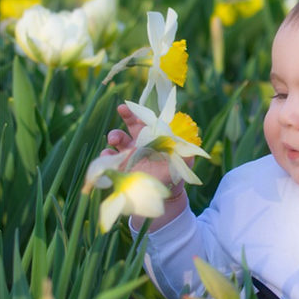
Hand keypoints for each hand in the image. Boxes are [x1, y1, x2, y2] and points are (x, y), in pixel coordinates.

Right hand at [100, 104, 191, 229]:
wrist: (163, 193)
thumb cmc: (173, 173)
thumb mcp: (182, 164)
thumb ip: (186, 156)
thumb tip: (191, 150)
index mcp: (154, 137)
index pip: (148, 120)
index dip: (141, 112)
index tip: (134, 105)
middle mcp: (140, 142)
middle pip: (131, 124)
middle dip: (126, 115)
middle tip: (122, 109)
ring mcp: (128, 153)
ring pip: (118, 139)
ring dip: (114, 135)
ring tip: (113, 140)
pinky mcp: (121, 166)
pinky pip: (110, 158)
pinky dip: (106, 156)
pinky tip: (107, 156)